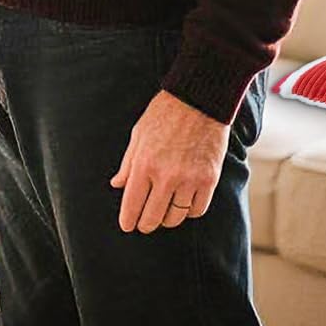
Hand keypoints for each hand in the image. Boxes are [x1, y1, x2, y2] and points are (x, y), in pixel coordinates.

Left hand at [111, 90, 226, 232]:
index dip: (128, 220)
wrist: (198, 100)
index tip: (127, 226)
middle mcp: (166, 176)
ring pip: (175, 217)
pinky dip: (189, 212)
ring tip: (163, 214)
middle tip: (144, 225)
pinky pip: (197, 210)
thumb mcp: (138, 134)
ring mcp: (189, 179)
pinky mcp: (208, 179)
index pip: (132, 204)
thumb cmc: (164, 114)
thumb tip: (117, 184)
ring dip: (167, 219)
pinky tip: (183, 205)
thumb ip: (128, 163)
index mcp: (144, 164)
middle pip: (153, 217)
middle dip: (145, 224)